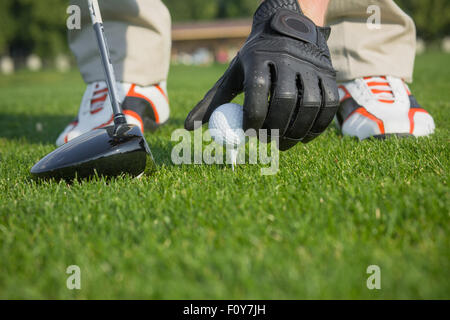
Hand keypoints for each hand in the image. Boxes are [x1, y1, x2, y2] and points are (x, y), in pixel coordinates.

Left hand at [185, 0, 338, 150]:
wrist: (288, 30)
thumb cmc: (255, 60)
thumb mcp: (233, 74)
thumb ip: (212, 101)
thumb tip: (188, 126)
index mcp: (259, 57)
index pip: (258, 90)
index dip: (254, 118)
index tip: (249, 135)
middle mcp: (288, 58)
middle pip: (285, 100)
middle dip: (275, 129)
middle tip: (267, 144)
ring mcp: (312, 65)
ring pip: (310, 105)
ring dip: (297, 132)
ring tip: (283, 144)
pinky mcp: (329, 74)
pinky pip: (328, 105)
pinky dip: (317, 126)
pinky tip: (303, 136)